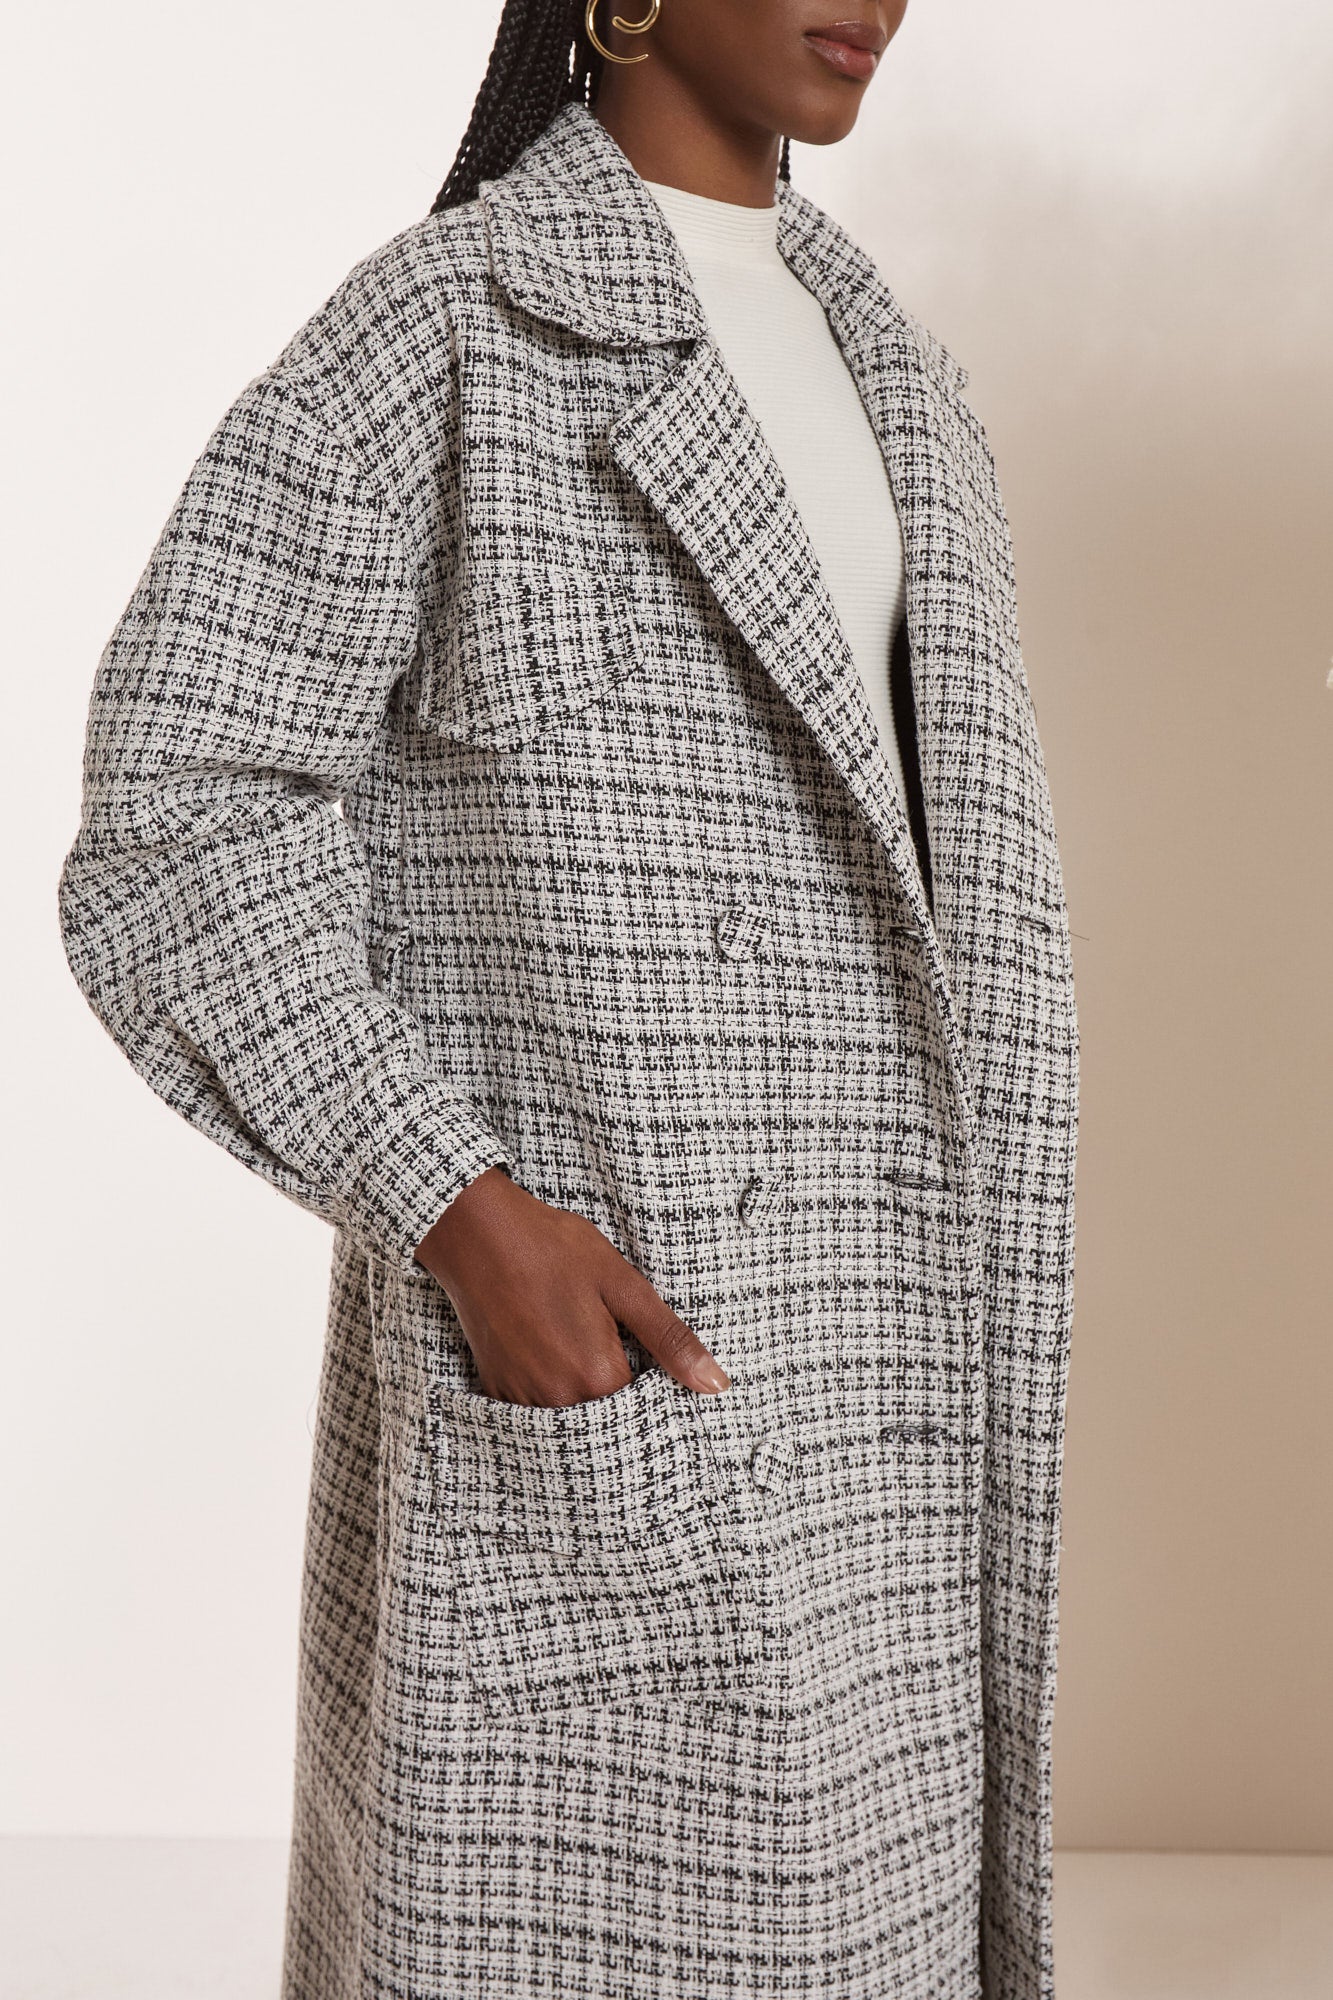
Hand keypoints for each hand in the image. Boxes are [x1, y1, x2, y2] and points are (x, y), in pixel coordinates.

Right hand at [414, 1167, 731, 1406]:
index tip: (647, 1358)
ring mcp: (522, 1398)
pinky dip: (549, 1390)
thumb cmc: (553, 1249)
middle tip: (609, 1342)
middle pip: (606, 1420)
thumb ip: (670, 1341)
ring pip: (570, 1418)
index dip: (654, 1387)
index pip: (644, 1412)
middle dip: (619, 1394)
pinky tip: (550, 1348)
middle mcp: (558, 1399)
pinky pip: (534, 1409)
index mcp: (598, 1377)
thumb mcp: (623, 1285)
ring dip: (582, 1394)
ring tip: (577, 1343)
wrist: (478, 1233)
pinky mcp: (496, 1388)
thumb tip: (717, 1385)